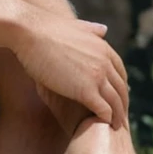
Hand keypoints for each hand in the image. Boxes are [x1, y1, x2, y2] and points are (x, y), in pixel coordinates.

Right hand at [11, 13, 128, 126]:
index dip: (120, 87)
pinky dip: (106, 118)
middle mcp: (105, 62)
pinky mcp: (85, 90)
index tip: (118, 97)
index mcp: (104, 48)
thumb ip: (91, 30)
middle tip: (121, 116)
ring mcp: (97, 76)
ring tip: (116, 126)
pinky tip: (104, 124)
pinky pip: (103, 108)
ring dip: (118, 115)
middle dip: (122, 104)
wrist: (30, 33)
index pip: (120, 72)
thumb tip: (104, 30)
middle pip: (121, 88)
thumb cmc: (44, 29)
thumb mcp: (75, 26)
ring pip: (115, 101)